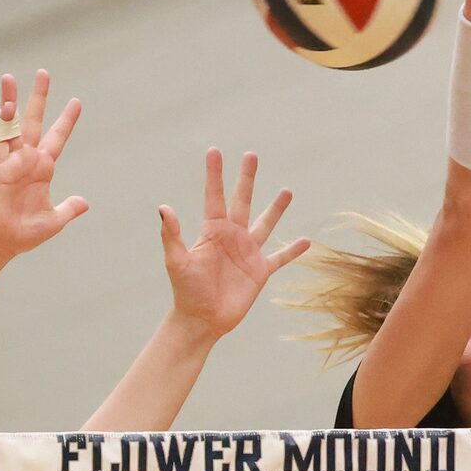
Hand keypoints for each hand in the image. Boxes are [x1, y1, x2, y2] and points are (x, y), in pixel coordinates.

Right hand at [0, 71, 89, 262]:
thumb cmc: (25, 233)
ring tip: (9, 77)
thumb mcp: (54, 221)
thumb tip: (85, 202)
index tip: (76, 101)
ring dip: (11, 101)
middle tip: (44, 73)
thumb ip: (69, 209)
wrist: (2, 244)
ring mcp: (11, 162)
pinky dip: (2, 125)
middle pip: (34, 122)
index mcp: (42, 170)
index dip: (66, 121)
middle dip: (39, 98)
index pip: (57, 139)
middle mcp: (27, 161)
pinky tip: (6, 107)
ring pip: (12, 125)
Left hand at [158, 150, 311, 343]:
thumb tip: (164, 208)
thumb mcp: (177, 260)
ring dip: (276, 209)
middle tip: (251, 155)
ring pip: (265, 224)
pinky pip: (280, 258)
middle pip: (242, 201)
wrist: (202, 319)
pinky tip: (306, 241)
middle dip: (247, 178)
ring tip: (287, 191)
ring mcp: (248, 253)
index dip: (214, 174)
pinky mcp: (260, 272)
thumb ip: (172, 234)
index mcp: (212, 231)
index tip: (214, 150)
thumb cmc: (186, 290)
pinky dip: (293, 251)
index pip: (214, 196)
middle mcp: (232, 236)